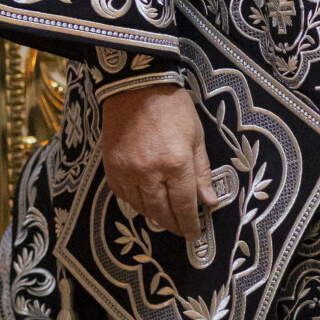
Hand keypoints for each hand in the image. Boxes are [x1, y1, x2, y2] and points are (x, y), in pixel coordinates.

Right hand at [99, 84, 214, 239]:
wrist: (136, 86)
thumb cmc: (173, 108)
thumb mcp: (196, 136)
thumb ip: (202, 171)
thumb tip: (208, 201)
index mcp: (176, 164)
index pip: (184, 205)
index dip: (189, 223)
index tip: (194, 233)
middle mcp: (150, 173)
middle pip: (161, 212)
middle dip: (173, 224)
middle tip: (180, 230)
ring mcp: (128, 172)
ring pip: (141, 208)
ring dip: (155, 216)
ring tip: (165, 218)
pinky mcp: (111, 168)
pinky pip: (124, 196)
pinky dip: (135, 203)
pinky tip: (144, 202)